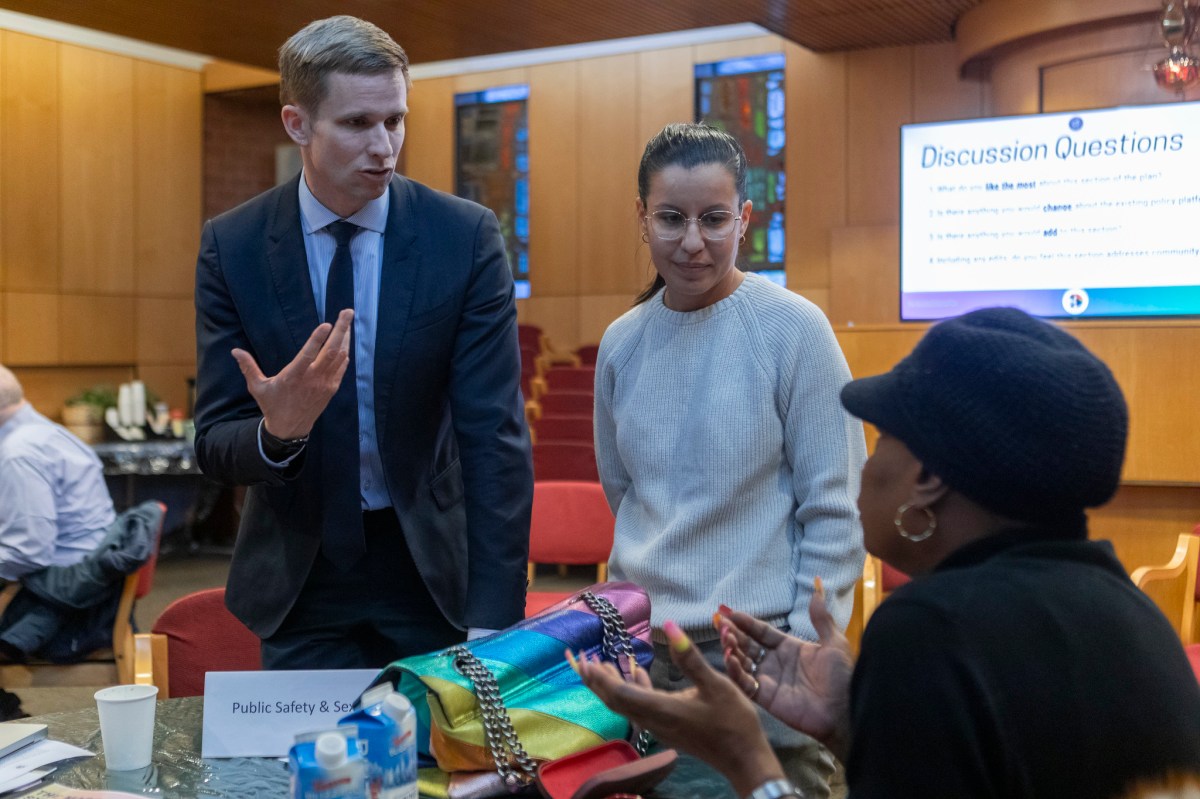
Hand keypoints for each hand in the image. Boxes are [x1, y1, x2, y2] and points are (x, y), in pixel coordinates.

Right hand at [231, 310, 352, 439]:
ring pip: (340, 357)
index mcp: (294, 376)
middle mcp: (312, 379)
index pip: (308, 354)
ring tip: (348, 320)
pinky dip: (345, 353)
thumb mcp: (257, 387)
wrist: (290, 428)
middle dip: (341, 330)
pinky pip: (342, 367)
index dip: (317, 339)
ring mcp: (324, 384)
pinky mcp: (331, 389)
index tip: (326, 324)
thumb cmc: (272, 405)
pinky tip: (346, 341)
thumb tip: (235, 351)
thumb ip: (248, 367)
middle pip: (331, 351)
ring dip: (345, 338)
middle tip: (348, 312)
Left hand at [573, 624, 785, 796]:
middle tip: (577, 658)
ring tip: (598, 662)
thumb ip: (689, 657)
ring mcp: (660, 726)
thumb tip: (670, 625)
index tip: (582, 660)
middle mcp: (654, 720)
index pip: (620, 693)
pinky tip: (636, 672)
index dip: (599, 677)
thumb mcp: (716, 685)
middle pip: (614, 700)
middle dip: (594, 679)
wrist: (744, 760)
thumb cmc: (734, 722)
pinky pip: (640, 706)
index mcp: (662, 710)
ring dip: (609, 683)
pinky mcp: (667, 727)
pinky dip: (632, 688)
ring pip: (625, 703)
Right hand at [718, 579, 853, 760]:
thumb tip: (817, 586)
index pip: (762, 632)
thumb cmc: (842, 677)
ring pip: (743, 662)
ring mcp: (770, 680)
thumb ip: (820, 617)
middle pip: (748, 645)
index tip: (729, 612)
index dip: (746, 622)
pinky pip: (745, 683)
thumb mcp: (834, 642)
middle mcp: (776, 662)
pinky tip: (730, 658)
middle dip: (733, 633)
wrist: (845, 709)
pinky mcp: (766, 697)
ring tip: (725, 637)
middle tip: (719, 622)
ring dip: (731, 649)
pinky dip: (735, 671)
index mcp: (790, 648)